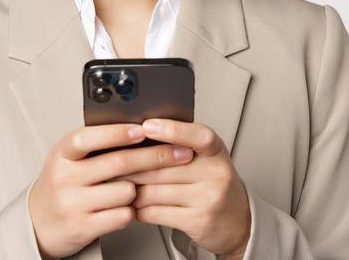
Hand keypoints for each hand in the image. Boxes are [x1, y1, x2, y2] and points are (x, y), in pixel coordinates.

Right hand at [28, 123, 195, 258]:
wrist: (39, 223)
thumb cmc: (63, 185)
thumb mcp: (69, 159)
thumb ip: (95, 145)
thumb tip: (140, 128)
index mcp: (62, 154)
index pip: (88, 138)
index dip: (117, 133)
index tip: (144, 129)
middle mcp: (65, 177)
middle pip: (118, 163)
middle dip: (155, 156)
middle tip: (178, 153)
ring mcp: (73, 203)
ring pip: (126, 191)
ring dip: (139, 190)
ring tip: (135, 188)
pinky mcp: (83, 227)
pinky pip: (123, 216)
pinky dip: (131, 211)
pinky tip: (126, 207)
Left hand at [120, 119, 251, 258]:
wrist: (237, 221)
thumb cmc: (214, 184)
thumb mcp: (207, 159)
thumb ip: (181, 146)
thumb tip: (138, 135)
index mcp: (216, 152)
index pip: (199, 136)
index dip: (173, 130)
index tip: (148, 126)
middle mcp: (216, 173)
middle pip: (163, 166)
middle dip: (132, 165)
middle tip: (111, 161)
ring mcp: (207, 199)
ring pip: (154, 190)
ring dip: (131, 189)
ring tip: (119, 185)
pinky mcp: (196, 221)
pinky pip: (155, 212)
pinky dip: (138, 209)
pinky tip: (134, 205)